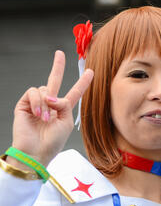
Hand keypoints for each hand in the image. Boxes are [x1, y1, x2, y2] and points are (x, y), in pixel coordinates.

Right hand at [9, 50, 93, 166]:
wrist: (35, 152)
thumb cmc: (52, 142)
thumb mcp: (66, 121)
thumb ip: (64, 104)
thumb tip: (50, 96)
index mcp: (62, 110)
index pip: (74, 93)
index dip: (82, 83)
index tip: (91, 72)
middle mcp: (49, 104)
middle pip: (54, 81)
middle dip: (57, 66)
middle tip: (60, 53)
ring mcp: (36, 104)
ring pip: (44, 89)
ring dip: (46, 103)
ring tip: (44, 118)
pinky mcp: (23, 104)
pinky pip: (33, 92)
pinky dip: (37, 102)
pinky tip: (37, 114)